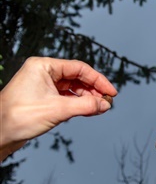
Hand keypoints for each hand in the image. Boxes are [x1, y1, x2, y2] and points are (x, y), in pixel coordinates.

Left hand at [0, 57, 117, 159]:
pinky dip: (79, 104)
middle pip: (78, 78)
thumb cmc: (18, 117)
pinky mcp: (44, 98)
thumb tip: (104, 105)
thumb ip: (85, 105)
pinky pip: (67, 97)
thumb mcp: (58, 110)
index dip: (98, 80)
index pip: (79, 69)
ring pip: (73, 88)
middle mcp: (44, 73)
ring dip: (87, 98)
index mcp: (44, 66)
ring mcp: (44, 86)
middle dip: (93, 90)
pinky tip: (88, 111)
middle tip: (106, 102)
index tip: (111, 92)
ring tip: (99, 108)